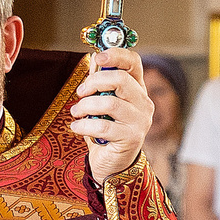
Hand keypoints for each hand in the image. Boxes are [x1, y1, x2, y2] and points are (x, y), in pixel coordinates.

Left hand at [70, 49, 154, 183]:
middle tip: (80, 93)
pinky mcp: (131, 138)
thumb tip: (94, 59)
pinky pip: (103, 126)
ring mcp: (140, 121)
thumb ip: (100, 83)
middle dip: (93, 83)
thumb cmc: (106, 131)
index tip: (97, 57)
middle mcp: (143, 103)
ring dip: (86, 106)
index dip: (116, 55)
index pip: (133, 62)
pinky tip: (76, 127)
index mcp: (137, 89)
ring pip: (110, 103)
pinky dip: (84, 125)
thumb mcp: (102, 104)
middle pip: (121, 79)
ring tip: (76, 113)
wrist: (112, 164)